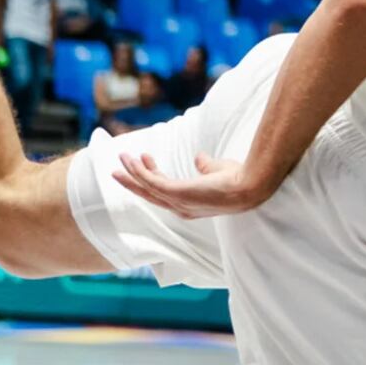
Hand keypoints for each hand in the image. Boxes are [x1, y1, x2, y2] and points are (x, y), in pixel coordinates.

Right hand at [113, 152, 277, 220]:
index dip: (152, 176)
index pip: (164, 191)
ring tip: (122, 157)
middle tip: (117, 171)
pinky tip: (134, 160)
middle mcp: (179, 207)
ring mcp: (176, 202)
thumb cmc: (238, 179)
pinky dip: (141, 171)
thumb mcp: (217, 170)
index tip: (146, 160)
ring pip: (147, 187)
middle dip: (132, 182)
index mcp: (188, 204)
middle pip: (149, 193)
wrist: (249, 185)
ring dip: (133, 172)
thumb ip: (206, 166)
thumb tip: (199, 157)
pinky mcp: (176, 192)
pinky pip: (152, 181)